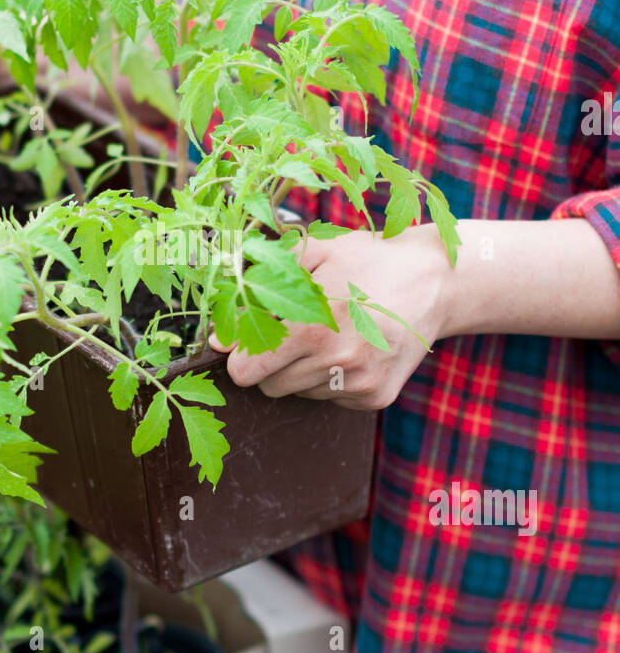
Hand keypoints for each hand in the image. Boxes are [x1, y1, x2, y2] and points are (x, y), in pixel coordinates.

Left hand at [209, 225, 452, 407]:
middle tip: (293, 332)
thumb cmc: (366, 260)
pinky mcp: (376, 397)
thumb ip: (258, 290)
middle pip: (268, 387)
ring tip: (329, 334)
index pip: (246, 371)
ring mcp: (358, 384)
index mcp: (311, 327)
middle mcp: (335, 362)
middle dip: (269, 363)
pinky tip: (352, 347)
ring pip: (298, 393)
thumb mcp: (312, 253)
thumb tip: (218, 338)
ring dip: (301, 370)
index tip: (251, 338)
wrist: (434, 280)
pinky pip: (330, 398)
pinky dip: (331, 378)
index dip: (242, 354)